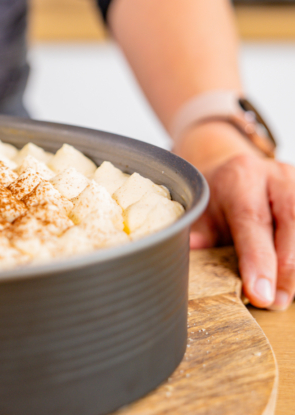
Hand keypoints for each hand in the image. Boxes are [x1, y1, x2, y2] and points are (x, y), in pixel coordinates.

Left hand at [176, 121, 294, 309]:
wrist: (236, 171)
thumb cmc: (217, 197)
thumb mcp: (202, 210)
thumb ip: (198, 233)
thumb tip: (188, 256)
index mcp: (242, 177)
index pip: (253, 220)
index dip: (258, 260)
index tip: (259, 294)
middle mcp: (276, 175)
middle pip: (291, 223)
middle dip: (286, 269)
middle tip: (274, 302)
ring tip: (283, 296)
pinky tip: (290, 279)